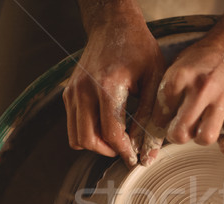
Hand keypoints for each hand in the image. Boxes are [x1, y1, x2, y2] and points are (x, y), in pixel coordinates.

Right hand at [63, 9, 163, 166]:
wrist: (113, 25)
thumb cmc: (138, 49)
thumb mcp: (155, 79)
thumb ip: (151, 115)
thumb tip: (147, 149)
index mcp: (108, 86)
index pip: (111, 132)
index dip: (124, 151)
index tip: (134, 159)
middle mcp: (84, 90)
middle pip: (89, 139)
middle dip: (108, 151)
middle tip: (126, 150)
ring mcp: (73, 91)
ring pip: (76, 137)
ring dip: (96, 145)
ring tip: (117, 140)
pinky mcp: (69, 93)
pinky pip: (73, 126)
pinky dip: (88, 133)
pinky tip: (106, 127)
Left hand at [143, 41, 223, 165]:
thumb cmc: (198, 66)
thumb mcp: (174, 71)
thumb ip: (165, 97)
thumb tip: (157, 127)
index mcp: (182, 76)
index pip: (161, 115)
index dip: (160, 120)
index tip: (165, 117)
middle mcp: (204, 88)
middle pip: (181, 131)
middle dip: (175, 135)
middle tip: (178, 129)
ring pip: (207, 137)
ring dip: (200, 139)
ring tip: (199, 130)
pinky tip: (221, 142)